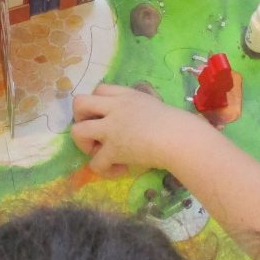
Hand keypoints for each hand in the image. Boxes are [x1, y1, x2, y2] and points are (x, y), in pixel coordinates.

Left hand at [70, 84, 203, 177]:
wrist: (182, 139)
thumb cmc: (178, 124)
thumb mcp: (154, 105)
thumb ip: (139, 108)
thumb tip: (135, 123)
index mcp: (126, 95)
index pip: (98, 89)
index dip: (97, 105)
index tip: (106, 118)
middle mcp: (114, 108)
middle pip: (79, 102)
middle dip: (80, 119)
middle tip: (95, 133)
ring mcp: (112, 128)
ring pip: (77, 131)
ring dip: (84, 144)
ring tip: (101, 152)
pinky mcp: (114, 149)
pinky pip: (95, 163)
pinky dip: (104, 170)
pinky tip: (120, 169)